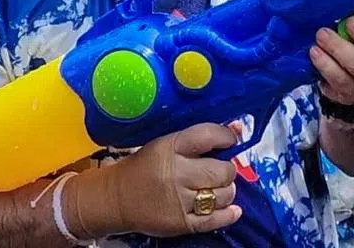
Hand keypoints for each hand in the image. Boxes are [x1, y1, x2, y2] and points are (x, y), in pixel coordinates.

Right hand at [71, 123, 240, 237]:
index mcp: (171, 147)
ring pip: (224, 195)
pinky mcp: (181, 223)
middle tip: (219, 171)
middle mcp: (177, 173)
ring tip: (215, 189)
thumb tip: (238, 129)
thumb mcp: (166, 144)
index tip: (230, 141)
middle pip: (223, 170)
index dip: (227, 137)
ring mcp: (180, 200)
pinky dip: (228, 214)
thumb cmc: (145, 167)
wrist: (116, 199)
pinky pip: (215, 220)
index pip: (208, 136)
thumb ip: (199, 139)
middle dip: (227, 170)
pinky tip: (232, 209)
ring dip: (226, 191)